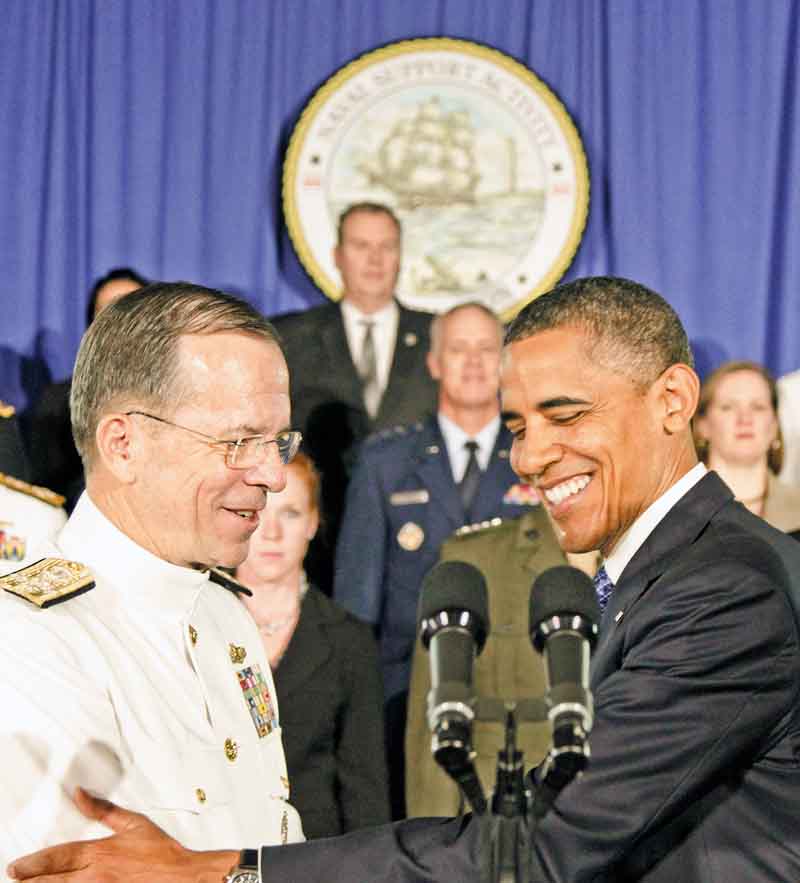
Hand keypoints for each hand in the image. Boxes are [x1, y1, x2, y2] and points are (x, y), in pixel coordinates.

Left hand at [7, 787, 237, 881]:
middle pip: (52, 882)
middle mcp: (95, 876)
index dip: (33, 864)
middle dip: (30, 882)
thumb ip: (104, 809)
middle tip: (15, 879)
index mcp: (100, 853)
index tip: (14, 866)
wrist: (182, 877)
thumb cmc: (161, 852)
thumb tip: (81, 794)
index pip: (58, 857)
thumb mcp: (134, 823)